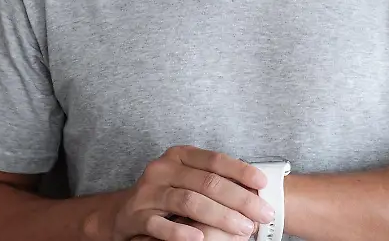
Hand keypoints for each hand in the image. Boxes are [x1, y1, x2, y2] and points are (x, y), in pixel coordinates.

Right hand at [110, 144, 273, 240]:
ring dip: (219, 216)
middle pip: (206, 182)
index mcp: (178, 156)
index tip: (264, 184)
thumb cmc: (168, 194)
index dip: (241, 171)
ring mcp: (147, 192)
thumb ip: (215, 180)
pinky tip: (199, 238)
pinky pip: (159, 225)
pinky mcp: (135, 216)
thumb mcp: (189, 180)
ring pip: (188, 202)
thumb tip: (257, 190)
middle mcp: (161, 169)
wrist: (124, 212)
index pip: (214, 160)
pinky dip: (180, 232)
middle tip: (262, 214)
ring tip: (242, 227)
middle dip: (239, 199)